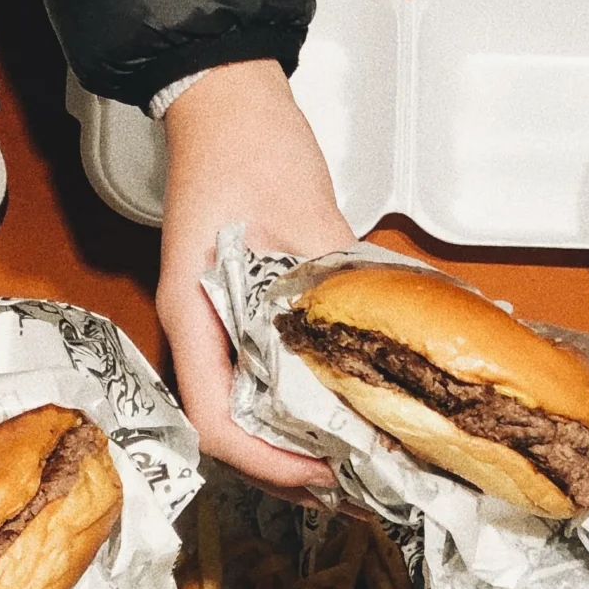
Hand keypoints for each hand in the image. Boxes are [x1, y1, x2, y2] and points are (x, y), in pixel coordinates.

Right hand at [158, 60, 353, 494]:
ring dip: (295, 447)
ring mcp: (215, 326)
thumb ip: (341, 279)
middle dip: (288, 471)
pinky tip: (345, 416)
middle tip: (356, 487)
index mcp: (193, 312)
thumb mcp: (305, 214)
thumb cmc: (249, 147)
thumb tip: (394, 329)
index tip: (325, 472)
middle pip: (231, 431)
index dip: (268, 462)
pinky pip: (262, 379)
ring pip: (247, 412)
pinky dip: (300, 409)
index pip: (215, 419)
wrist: (225, 100)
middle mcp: (198, 330)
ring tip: (355, 466)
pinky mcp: (238, 315)